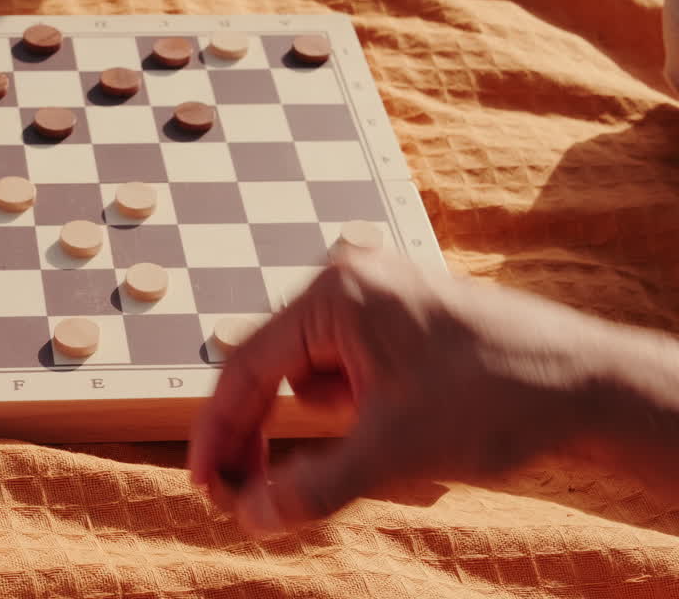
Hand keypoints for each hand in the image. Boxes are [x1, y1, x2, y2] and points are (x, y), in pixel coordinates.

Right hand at [187, 246, 636, 536]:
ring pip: (310, 374)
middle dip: (257, 435)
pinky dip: (347, 412)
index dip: (217, 434)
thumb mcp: (392, 453)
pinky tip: (382, 437)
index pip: (244, 368)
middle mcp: (351, 281)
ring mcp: (380, 297)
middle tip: (243, 495)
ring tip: (341, 464)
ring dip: (311, 427)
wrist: (595, 388)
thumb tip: (250, 517)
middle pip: (271, 368)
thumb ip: (310, 488)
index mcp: (336, 293)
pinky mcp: (405, 321)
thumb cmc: (500, 399)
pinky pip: (348, 370)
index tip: (203, 485)